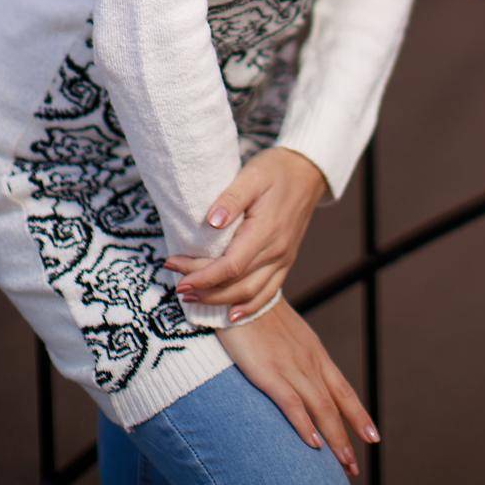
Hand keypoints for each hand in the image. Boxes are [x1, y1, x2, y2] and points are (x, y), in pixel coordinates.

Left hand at [163, 146, 327, 319]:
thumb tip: (211, 221)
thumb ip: (232, 198)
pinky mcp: (286, 261)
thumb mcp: (252, 174)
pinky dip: (249, 307)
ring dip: (220, 301)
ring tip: (193, 298)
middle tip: (178, 286)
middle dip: (204, 290)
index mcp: (267, 231)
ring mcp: (284, 259)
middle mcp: (277, 251)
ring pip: (251, 294)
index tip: (177, 271)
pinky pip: (269, 293)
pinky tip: (232, 315)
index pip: (231, 265)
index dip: (202, 274)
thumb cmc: (276, 170)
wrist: (307, 172)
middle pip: (237, 284)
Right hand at [214, 295, 379, 477]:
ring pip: (320, 407)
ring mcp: (290, 366)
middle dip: (348, 436)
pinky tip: (313, 444)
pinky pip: (292, 402)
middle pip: (336, 403)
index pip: (343, 388)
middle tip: (355, 467)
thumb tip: (301, 377)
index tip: (373, 437)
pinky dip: (304, 425)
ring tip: (345, 464)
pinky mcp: (268, 371)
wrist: (237, 293)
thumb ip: (296, 356)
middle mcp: (308, 360)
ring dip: (334, 438)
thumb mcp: (285, 334)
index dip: (358, 414)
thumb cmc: (257, 314)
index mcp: (314, 352)